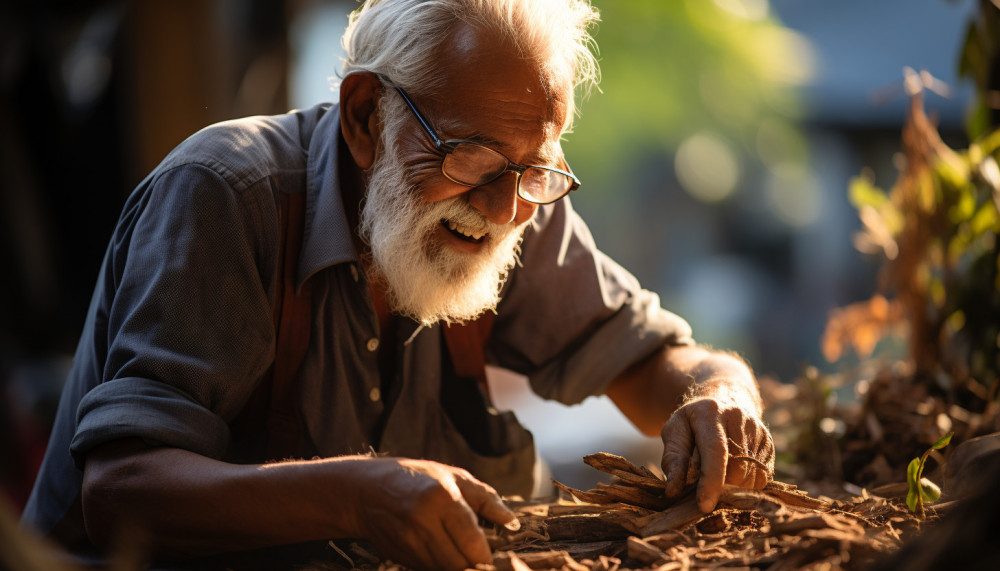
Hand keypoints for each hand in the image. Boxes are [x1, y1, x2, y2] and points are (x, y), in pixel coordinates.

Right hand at [352, 458, 517, 570]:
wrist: (366, 490)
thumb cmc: (416, 478)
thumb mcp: (455, 477)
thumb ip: (487, 499)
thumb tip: (513, 523)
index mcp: (442, 499)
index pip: (473, 544)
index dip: (487, 557)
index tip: (493, 556)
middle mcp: (423, 522)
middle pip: (460, 564)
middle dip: (474, 565)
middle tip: (480, 557)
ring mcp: (409, 541)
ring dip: (457, 567)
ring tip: (461, 552)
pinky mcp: (400, 556)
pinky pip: (429, 570)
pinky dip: (440, 566)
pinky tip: (441, 552)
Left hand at [660, 396, 773, 512]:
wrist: (722, 402)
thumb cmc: (692, 424)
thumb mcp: (674, 433)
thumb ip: (672, 459)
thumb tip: (673, 490)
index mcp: (711, 412)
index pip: (716, 450)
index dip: (711, 481)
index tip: (704, 506)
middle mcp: (739, 417)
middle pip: (737, 468)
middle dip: (721, 489)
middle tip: (705, 491)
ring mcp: (758, 430)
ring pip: (752, 477)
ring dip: (734, 489)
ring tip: (718, 479)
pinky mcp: (769, 443)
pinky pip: (762, 478)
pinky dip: (746, 486)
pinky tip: (732, 474)